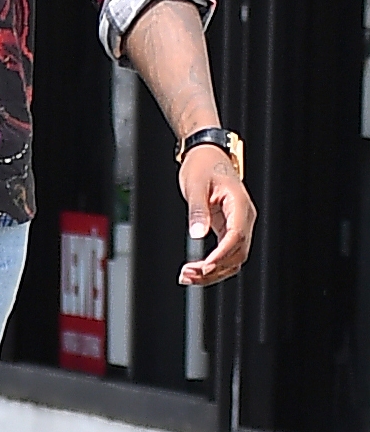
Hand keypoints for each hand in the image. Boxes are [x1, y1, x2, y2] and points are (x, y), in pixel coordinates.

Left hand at [178, 149, 255, 284]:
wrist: (206, 155)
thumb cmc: (202, 165)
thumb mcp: (195, 185)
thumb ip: (197, 210)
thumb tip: (197, 234)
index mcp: (239, 204)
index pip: (236, 236)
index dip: (221, 255)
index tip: (204, 266)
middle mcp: (244, 217)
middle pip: (237, 253)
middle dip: (214, 268)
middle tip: (188, 274)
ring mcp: (238, 224)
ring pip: (233, 258)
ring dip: (213, 271)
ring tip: (188, 276)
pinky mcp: (228, 229)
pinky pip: (226, 253)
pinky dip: (212, 265)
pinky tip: (195, 270)